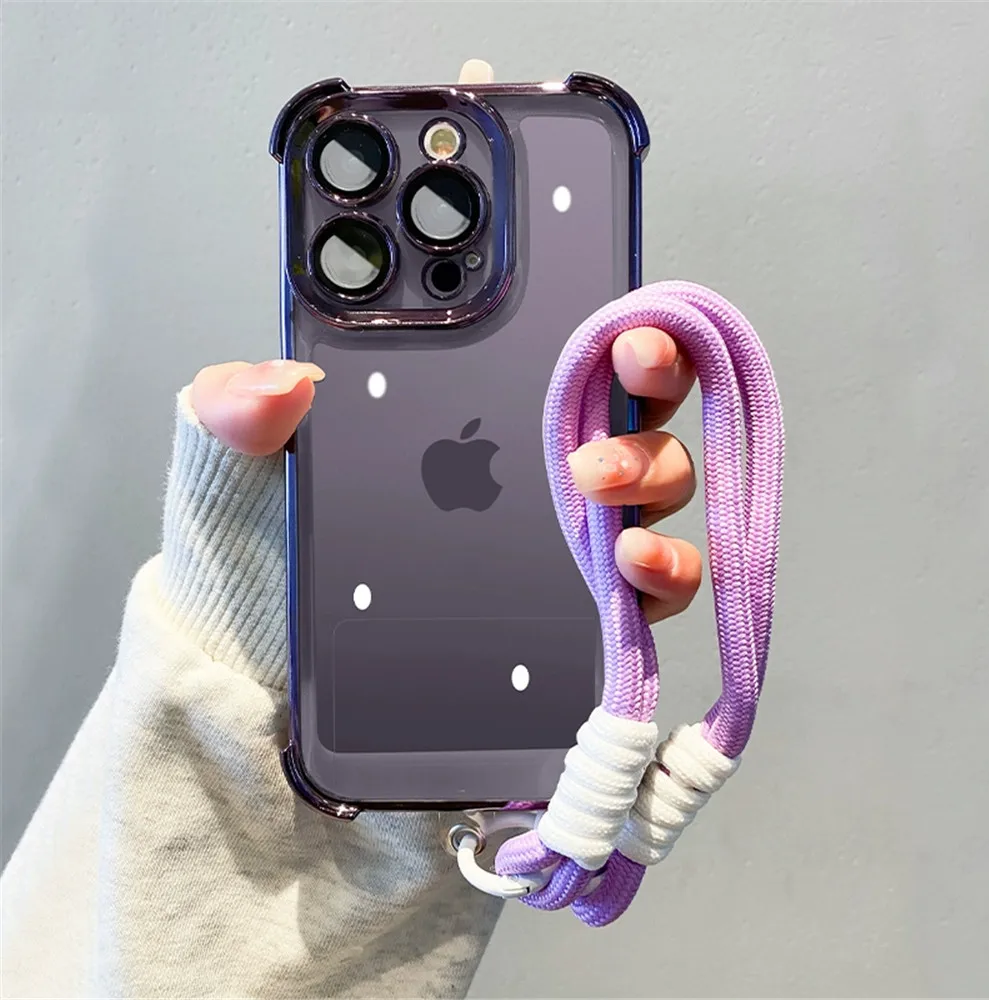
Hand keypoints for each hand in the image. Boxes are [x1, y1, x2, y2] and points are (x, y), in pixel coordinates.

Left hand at [191, 59, 699, 627]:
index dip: (612, 318)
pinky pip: (650, 588)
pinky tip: (631, 567)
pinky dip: (664, 572)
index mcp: (469, 403)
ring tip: (600, 484)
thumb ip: (240, 406)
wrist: (262, 654)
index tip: (620, 317)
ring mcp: (559, 533)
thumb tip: (281, 378)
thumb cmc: (260, 543)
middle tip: (616, 376)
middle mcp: (530, 459)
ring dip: (651, 472)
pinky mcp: (570, 608)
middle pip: (634, 404)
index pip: (567, 343)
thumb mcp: (239, 458)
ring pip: (657, 483)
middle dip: (646, 383)